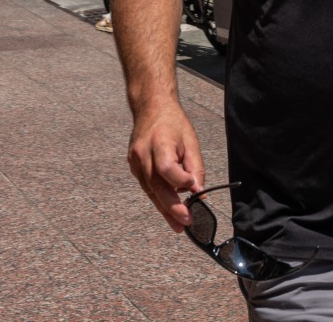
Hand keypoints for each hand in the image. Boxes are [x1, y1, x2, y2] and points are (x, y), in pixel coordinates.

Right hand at [127, 102, 205, 232]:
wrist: (151, 107)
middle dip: (172, 207)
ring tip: (178, 224)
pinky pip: (147, 185)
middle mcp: (143, 153)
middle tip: (186, 222)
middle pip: (156, 186)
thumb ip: (195, 167)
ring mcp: (135, 161)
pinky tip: (169, 208)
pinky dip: (158, 196)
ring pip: (150, 190)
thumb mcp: (191, 141)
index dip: (181, 182)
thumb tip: (199, 192)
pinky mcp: (133, 165)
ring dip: (164, 209)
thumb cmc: (174, 123)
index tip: (194, 188)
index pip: (167, 169)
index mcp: (159, 143)